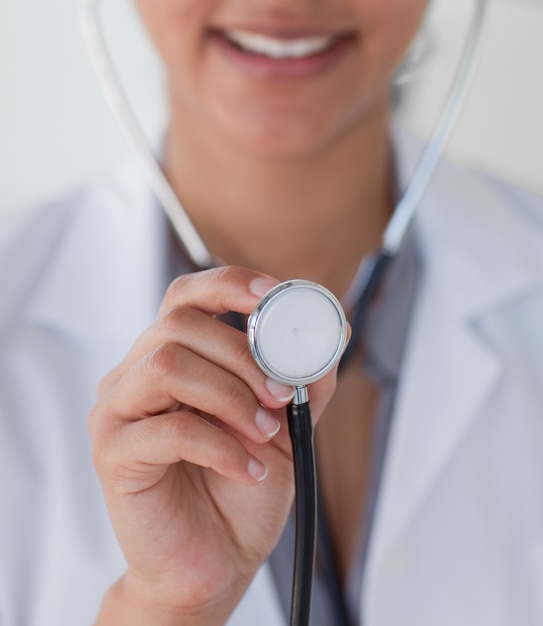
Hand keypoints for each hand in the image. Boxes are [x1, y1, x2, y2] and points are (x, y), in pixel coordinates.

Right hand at [89, 267, 338, 623]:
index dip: (228, 285)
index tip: (274, 296)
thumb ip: (304, 378)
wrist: (213, 560)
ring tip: (264, 432)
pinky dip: (221, 446)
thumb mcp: (285, 425)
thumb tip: (334, 331)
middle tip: (278, 394)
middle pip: (179, 325)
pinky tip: (248, 469)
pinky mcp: (112, 454)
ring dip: (230, 395)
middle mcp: (136, 375)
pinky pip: (166, 429)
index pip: (186, 296)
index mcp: (172, 358)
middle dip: (242, 355)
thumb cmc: (240, 489)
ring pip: (167, 365)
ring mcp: (117, 412)